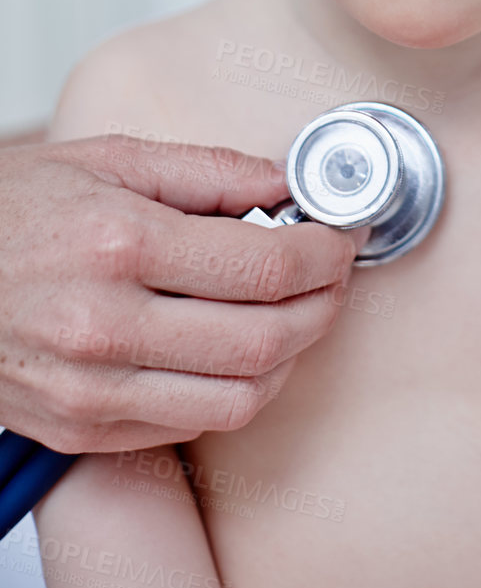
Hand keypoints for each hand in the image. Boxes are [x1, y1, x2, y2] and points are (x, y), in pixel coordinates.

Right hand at [0, 135, 358, 451]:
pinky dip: (236, 389)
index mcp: (120, 245)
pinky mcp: (80, 429)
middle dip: (324, 305)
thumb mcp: (110, 158)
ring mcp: (91, 389)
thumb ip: (210, 172)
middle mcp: (106, 326)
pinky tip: (238, 346)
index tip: (342, 237)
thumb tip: (286, 184)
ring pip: (240, 397)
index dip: (326, 254)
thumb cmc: (13, 208)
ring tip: (296, 312)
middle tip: (334, 274)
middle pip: (266, 339)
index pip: (266, 268)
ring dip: (290, 356)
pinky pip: (191, 424)